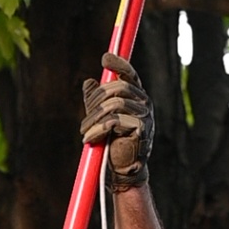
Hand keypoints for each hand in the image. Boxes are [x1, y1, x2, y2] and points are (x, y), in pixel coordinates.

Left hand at [81, 52, 154, 190]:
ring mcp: (145, 115)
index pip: (130, 74)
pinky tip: (90, 138)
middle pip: (118, 87)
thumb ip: (96, 99)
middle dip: (95, 100)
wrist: (123, 170)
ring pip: (114, 103)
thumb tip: (88, 81)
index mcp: (136, 97)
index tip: (105, 58)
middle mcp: (144, 103)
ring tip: (84, 131)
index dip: (118, 64)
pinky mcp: (141, 128)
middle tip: (83, 120)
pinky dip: (98, 129)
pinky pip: (115, 120)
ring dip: (93, 117)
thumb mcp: (101, 117)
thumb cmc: (113, 142)